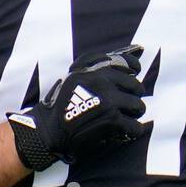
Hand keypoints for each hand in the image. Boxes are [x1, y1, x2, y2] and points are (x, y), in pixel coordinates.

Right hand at [7, 45, 147, 169]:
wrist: (48, 132)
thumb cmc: (60, 107)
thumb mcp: (73, 79)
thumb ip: (94, 68)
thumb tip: (132, 53)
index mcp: (90, 69)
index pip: (123, 61)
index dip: (133, 67)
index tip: (135, 72)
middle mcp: (100, 81)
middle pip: (135, 85)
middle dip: (133, 97)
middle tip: (128, 106)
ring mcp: (108, 100)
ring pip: (137, 105)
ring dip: (133, 115)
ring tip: (124, 120)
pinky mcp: (112, 119)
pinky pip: (135, 125)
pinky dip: (131, 131)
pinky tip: (123, 133)